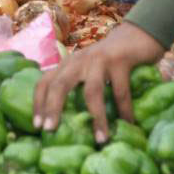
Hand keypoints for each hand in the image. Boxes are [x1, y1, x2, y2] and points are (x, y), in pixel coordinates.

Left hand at [33, 23, 165, 141]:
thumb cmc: (110, 61)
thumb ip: (80, 87)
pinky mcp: (119, 60)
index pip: (44, 82)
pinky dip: (125, 110)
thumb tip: (74, 124)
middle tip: (51, 130)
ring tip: (101, 139)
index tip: (37, 125)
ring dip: (97, 118)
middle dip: (53, 108)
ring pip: (91, 91)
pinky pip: (120, 91)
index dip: (38, 103)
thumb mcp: (88, 70)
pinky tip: (128, 124)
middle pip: (59, 85)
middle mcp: (79, 60)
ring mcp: (99, 59)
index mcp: (68, 65)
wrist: (137, 34)